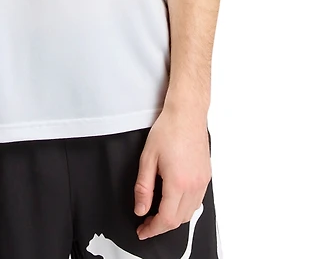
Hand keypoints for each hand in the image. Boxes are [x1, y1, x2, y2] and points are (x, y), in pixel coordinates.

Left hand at [133, 105, 210, 239]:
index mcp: (178, 183)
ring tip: (157, 214)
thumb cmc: (168, 130)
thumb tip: (141, 209)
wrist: (187, 114)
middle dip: (161, 227)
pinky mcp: (206, 176)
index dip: (152, 229)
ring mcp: (203, 182)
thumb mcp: (147, 158)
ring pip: (190, 213)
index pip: (166, 219)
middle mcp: (194, 186)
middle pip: (179, 220)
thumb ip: (143, 187)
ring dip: (174, 219)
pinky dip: (184, 208)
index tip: (142, 231)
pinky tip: (173, 202)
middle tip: (146, 223)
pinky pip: (197, 202)